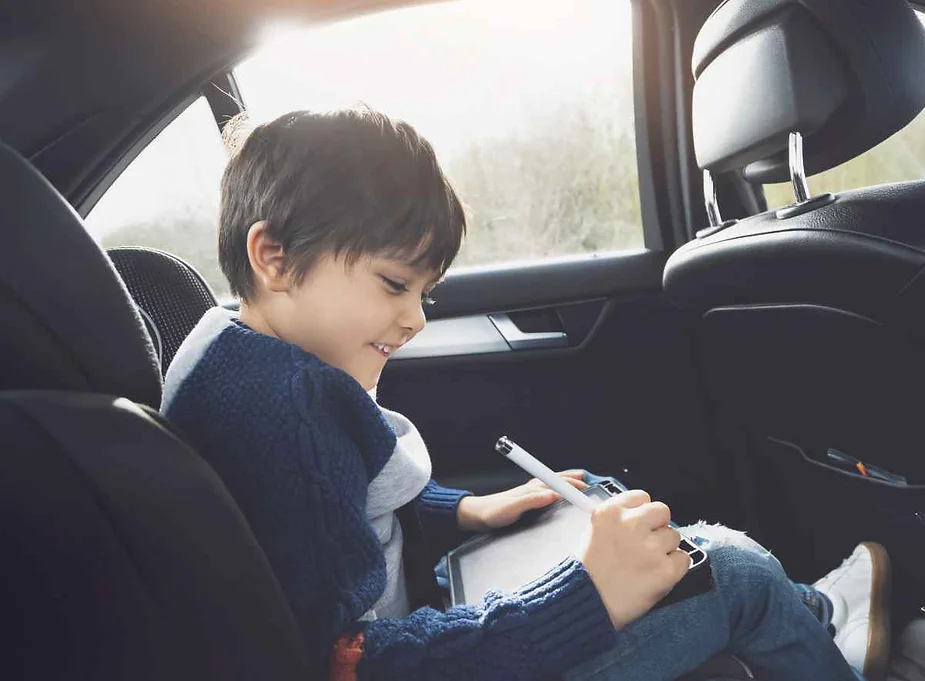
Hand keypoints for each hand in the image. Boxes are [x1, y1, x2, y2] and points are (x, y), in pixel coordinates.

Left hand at [456, 470, 587, 531]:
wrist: (478, 515)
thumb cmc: (494, 512)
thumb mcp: (513, 508)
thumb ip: (532, 500)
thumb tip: (552, 494)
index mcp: (533, 488)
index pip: (559, 484)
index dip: (575, 487)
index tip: (588, 492)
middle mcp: (534, 486)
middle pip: (560, 480)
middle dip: (576, 480)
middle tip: (592, 485)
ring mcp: (532, 491)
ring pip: (556, 482)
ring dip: (569, 480)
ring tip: (582, 480)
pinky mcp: (529, 497)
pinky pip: (551, 488)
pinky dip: (561, 486)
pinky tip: (562, 491)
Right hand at [578, 490, 689, 630]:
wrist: (585, 604)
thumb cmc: (584, 574)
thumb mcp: (591, 533)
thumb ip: (615, 521)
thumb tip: (639, 519)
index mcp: (610, 513)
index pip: (641, 497)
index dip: (642, 511)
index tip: (640, 522)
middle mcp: (631, 525)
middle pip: (662, 510)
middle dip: (658, 526)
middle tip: (648, 543)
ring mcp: (650, 548)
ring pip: (675, 536)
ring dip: (665, 548)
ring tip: (648, 564)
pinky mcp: (665, 570)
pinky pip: (684, 559)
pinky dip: (674, 567)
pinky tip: (657, 574)